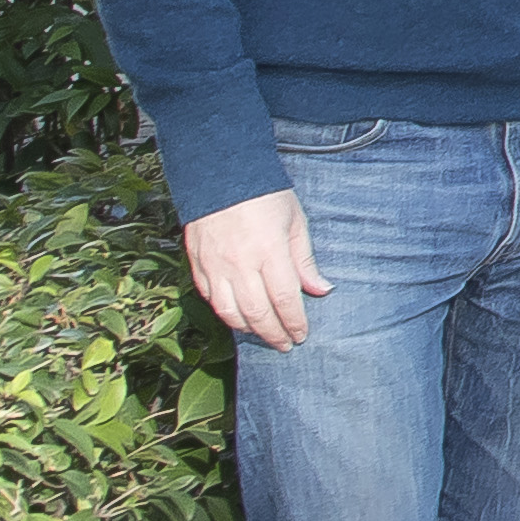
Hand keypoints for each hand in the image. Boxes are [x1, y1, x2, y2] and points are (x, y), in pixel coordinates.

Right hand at [183, 188, 323, 348]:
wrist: (220, 175)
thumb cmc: (265, 195)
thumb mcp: (295, 222)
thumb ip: (305, 260)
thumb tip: (321, 290)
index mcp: (269, 252)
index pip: (285, 299)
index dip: (295, 322)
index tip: (302, 335)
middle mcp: (240, 264)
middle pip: (257, 313)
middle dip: (273, 334)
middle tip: (286, 345)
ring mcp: (215, 266)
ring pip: (230, 312)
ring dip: (248, 329)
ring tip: (264, 335)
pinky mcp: (197, 265)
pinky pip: (210, 299)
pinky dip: (225, 313)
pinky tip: (238, 317)